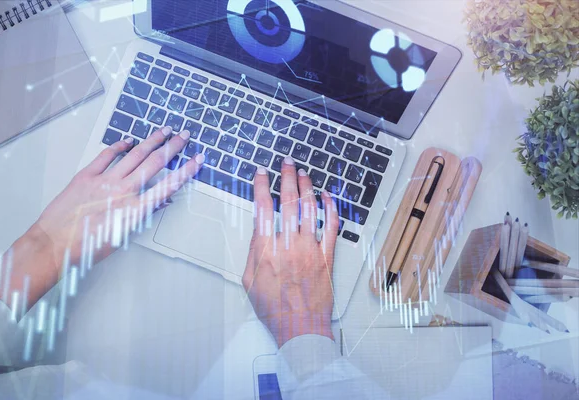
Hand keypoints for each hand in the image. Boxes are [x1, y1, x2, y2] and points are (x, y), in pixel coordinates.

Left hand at [0, 127, 201, 312]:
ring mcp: (104, 181)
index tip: (197, 160)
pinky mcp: (86, 176)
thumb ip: (142, 214)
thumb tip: (160, 201)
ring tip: (164, 131)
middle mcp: (123, 191)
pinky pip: (107, 155)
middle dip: (173, 147)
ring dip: (152, 141)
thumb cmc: (88, 246)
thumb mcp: (122, 235)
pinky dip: (119, 145)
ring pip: (135, 154)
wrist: (55, 245)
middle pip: (155, 163)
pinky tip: (128, 140)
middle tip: (184, 136)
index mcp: (135, 210)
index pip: (168, 185)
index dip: (186, 171)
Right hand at [242, 157, 339, 347]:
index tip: (261, 173)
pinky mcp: (327, 256)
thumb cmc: (274, 308)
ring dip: (306, 188)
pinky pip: (331, 227)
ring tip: (303, 174)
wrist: (300, 327)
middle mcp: (289, 245)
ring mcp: (310, 249)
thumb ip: (253, 251)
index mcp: (267, 250)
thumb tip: (258, 228)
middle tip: (287, 163)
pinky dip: (330, 208)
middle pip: (287, 202)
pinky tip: (327, 196)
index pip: (262, 209)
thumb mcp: (249, 280)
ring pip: (309, 210)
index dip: (260, 186)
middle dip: (286, 177)